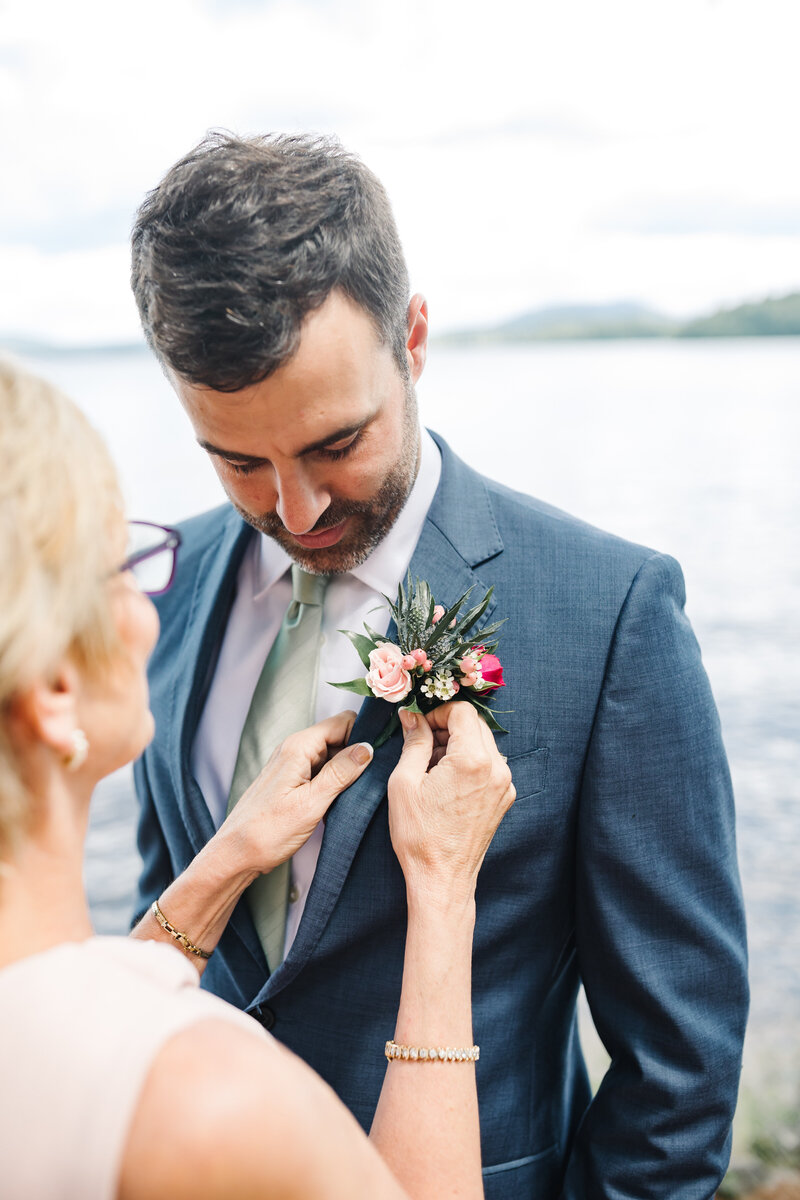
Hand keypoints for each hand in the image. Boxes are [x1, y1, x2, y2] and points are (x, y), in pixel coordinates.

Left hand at [220, 711, 372, 875]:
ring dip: (347, 770)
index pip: (343, 721)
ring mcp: (292, 765)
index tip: (382, 753)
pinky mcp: (292, 781)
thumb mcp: (312, 803)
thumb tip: (368, 748)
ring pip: (332, 755)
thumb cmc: (267, 831)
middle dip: (358, 753)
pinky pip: (321, 770)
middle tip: (375, 777)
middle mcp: (294, 750)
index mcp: (299, 747)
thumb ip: (341, 773)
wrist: (236, 855)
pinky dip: (334, 781)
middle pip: (339, 737)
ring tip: (359, 792)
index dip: (364, 733)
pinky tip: (341, 800)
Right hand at [387, 703, 514, 900]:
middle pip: (475, 725)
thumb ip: (414, 742)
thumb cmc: (420, 835)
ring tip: (431, 764)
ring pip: (483, 744)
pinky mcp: (504, 798)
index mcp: (473, 760)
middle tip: (422, 742)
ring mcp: (504, 785)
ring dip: (458, 744)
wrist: (442, 878)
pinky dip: (469, 762)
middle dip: (448, 726)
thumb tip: (412, 717)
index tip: (420, 724)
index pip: (462, 712)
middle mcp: (496, 769)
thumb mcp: (404, 782)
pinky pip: (489, 765)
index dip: (438, 712)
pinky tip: (446, 780)